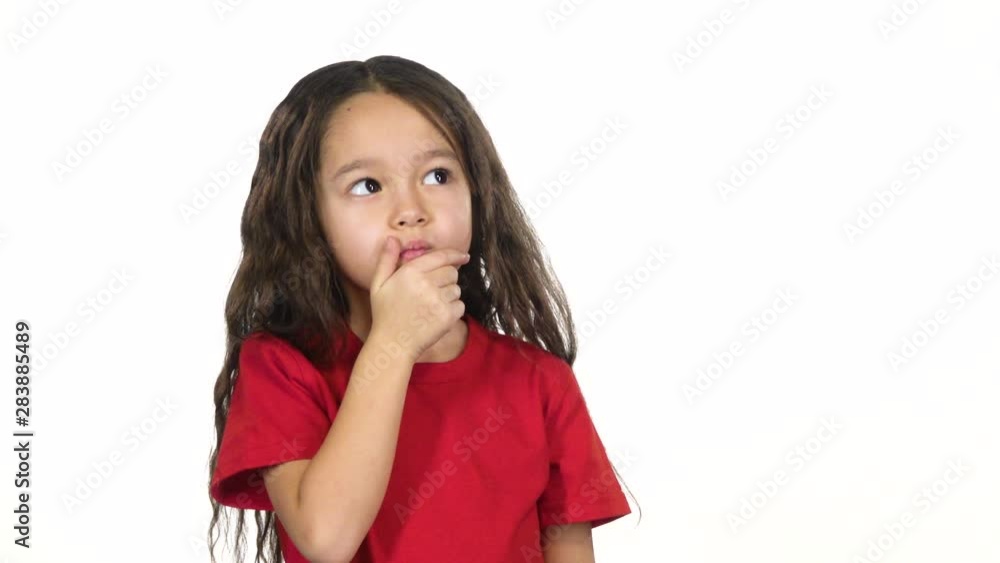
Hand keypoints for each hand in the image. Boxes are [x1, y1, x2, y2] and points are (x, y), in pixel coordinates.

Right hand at [368, 236, 470, 362]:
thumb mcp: (378, 284)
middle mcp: (425, 283)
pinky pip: (460, 305)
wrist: (393, 344)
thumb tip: (392, 239)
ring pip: (457, 289)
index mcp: (410, 272)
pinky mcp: (447, 316)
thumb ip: (386, 260)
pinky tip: (437, 315)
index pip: (441, 256)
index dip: (455, 255)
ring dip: (449, 295)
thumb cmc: (385, 314)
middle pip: (452, 272)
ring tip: (431, 305)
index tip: (463, 256)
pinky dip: (453, 309)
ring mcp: (438, 300)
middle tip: (434, 290)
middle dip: (447, 278)